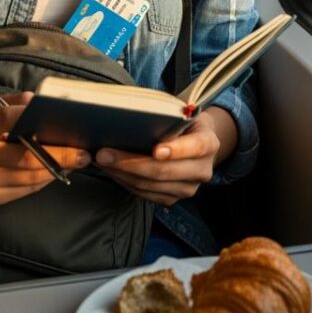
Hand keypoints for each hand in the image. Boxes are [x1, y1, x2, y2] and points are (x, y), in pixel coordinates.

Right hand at [0, 92, 90, 205]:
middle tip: (84, 153)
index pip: (6, 119)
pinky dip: (42, 182)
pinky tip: (55, 172)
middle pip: (26, 159)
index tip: (58, 116)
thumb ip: (14, 105)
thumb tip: (42, 101)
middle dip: (61, 157)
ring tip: (76, 162)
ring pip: (29, 180)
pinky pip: (22, 192)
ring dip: (57, 171)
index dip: (31, 117)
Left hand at [94, 108, 235, 206]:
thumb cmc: (184, 123)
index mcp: (209, 144)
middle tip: (105, 153)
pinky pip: (145, 194)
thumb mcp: (183, 113)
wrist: (196, 142)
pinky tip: (112, 170)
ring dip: (122, 174)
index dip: (176, 150)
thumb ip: (168, 116)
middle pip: (165, 171)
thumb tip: (134, 116)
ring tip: (102, 160)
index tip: (156, 150)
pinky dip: (125, 182)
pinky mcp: (173, 199)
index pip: (196, 147)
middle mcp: (202, 170)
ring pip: (150, 186)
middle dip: (131, 163)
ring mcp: (188, 188)